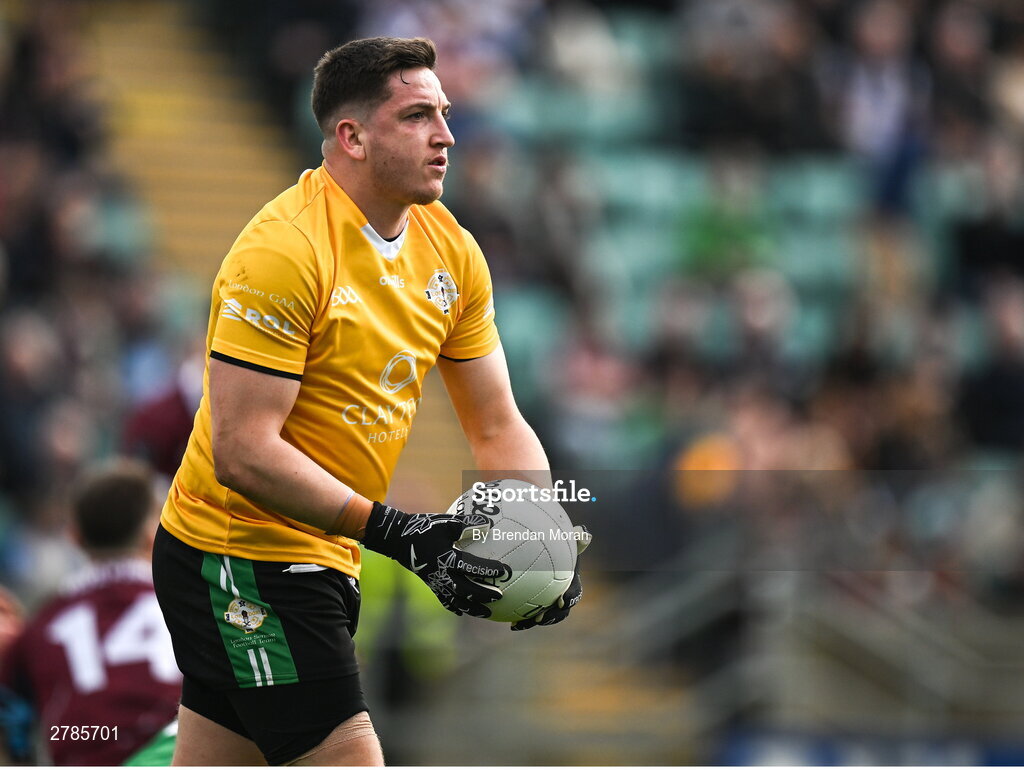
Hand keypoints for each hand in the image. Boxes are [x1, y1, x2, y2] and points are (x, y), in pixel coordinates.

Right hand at [361, 502, 510, 617]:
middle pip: (466, 590)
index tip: (505, 571)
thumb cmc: (424, 528)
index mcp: (447, 559)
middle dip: (483, 595)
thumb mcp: (446, 523)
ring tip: (487, 613)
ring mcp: (435, 582)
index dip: (489, 570)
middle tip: (500, 597)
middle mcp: (442, 574)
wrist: (397, 539)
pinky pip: (444, 600)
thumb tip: (488, 524)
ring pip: (456, 600)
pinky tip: (462, 611)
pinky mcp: (430, 584)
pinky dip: (454, 607)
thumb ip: (467, 524)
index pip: (473, 567)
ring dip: (472, 608)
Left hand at [512, 525, 591, 630]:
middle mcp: (562, 596)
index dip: (570, 598)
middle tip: (540, 617)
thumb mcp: (564, 540)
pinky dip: (522, 621)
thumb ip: (574, 538)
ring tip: (520, 624)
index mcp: (570, 582)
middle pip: (561, 611)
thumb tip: (585, 534)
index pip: (574, 592)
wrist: (539, 553)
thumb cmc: (555, 545)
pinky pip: (530, 617)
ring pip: (546, 617)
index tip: (562, 600)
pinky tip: (511, 624)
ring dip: (534, 621)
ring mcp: (549, 603)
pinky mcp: (536, 606)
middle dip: (552, 616)